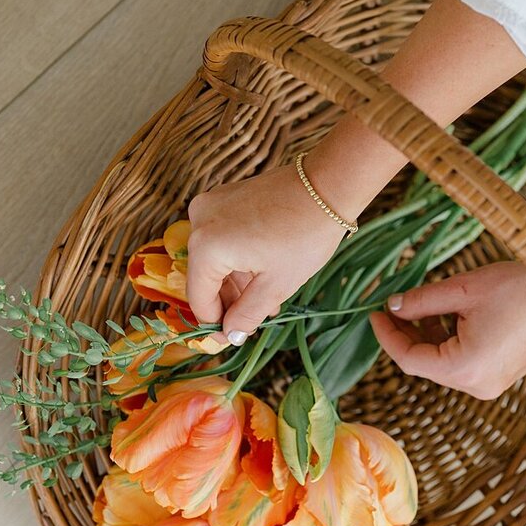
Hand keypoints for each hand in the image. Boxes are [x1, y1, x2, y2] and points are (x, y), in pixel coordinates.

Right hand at [187, 165, 347, 343]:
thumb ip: (247, 315)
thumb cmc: (304, 236)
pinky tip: (263, 275)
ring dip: (236, 282)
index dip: (214, 322)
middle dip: (229, 301)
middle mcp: (198, 221)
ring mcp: (210, 205)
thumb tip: (230, 335)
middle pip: (205, 276)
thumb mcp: (276, 286)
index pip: (199, 297)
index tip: (231, 338)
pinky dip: (239, 258)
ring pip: (215, 257)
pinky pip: (223, 237)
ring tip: (266, 302)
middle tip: (254, 321)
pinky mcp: (224, 197)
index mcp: (206, 246)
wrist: (326, 187)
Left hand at [369, 262, 525, 399]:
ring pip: (442, 364)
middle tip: (394, 304)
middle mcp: (476, 386)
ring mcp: (490, 385)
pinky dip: (448, 342)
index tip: (375, 312)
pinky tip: (448, 315)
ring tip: (425, 304)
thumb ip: (422, 301)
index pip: (409, 359)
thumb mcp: (463, 289)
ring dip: (428, 336)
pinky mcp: (498, 377)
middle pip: (425, 363)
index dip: (387, 336)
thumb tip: (392, 306)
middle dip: (407, 334)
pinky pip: (461, 364)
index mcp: (465, 368)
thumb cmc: (519, 288)